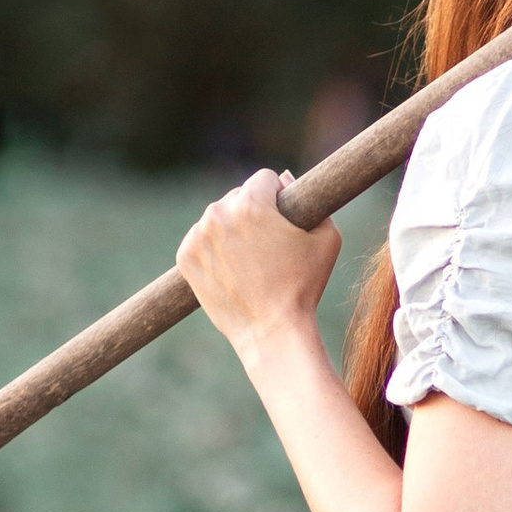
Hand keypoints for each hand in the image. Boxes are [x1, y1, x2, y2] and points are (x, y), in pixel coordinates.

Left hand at [176, 169, 340, 358]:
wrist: (272, 332)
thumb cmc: (303, 287)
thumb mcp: (326, 238)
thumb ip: (314, 202)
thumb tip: (286, 179)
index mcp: (251, 202)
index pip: (264, 179)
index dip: (278, 197)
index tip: (282, 219)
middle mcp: (218, 213)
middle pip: (238, 196)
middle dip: (252, 213)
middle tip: (266, 246)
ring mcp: (198, 236)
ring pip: (217, 218)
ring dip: (231, 230)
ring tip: (249, 261)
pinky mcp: (185, 257)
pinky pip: (200, 240)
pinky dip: (213, 250)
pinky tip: (231, 269)